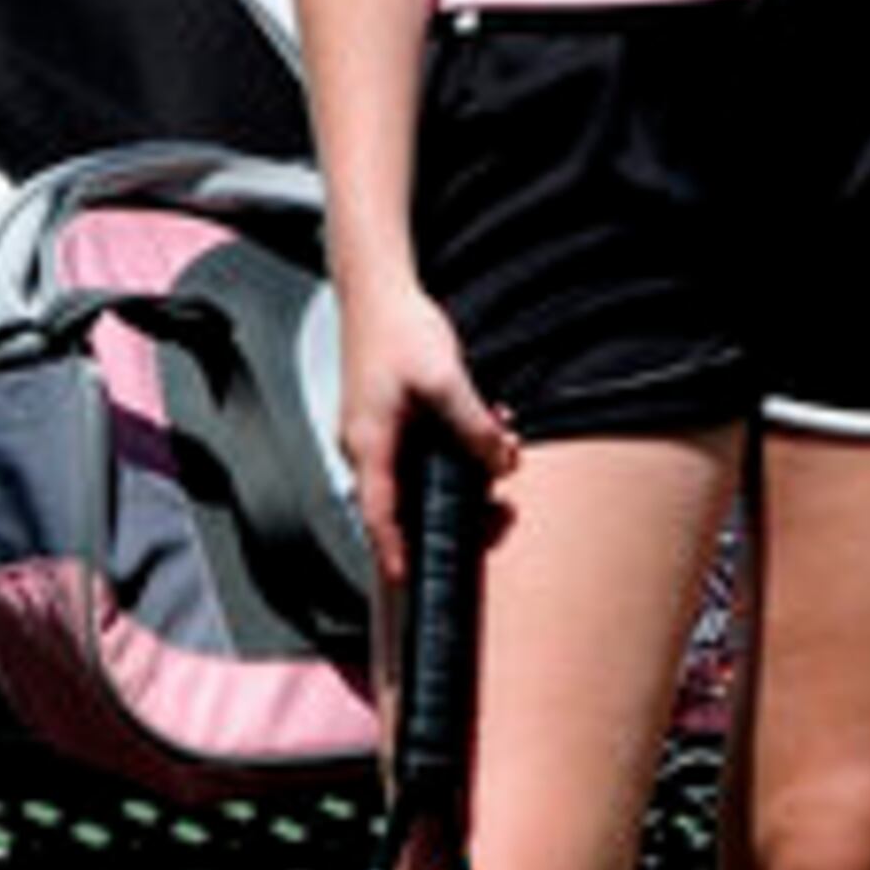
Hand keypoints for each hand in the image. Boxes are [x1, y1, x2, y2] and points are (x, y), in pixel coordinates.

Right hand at [336, 273, 518, 584]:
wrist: (376, 292)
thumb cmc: (398, 331)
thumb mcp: (444, 379)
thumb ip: (472, 426)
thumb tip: (500, 463)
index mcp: (370, 444)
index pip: (377, 512)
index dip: (390, 549)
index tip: (403, 578)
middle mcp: (367, 446)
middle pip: (404, 501)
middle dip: (452, 512)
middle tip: (497, 516)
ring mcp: (376, 434)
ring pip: (420, 474)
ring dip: (461, 473)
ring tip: (502, 456)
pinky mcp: (389, 420)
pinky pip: (422, 450)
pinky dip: (454, 449)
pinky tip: (486, 430)